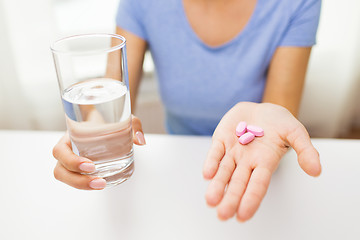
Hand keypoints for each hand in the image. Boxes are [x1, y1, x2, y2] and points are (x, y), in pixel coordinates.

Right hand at [52, 115, 145, 189]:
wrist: (102, 121)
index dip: (71, 161)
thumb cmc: (106, 119)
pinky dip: (86, 184)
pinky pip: (76, 180)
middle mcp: (67, 150)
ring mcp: (70, 161)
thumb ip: (133, 125)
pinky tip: (103, 184)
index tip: (91, 165)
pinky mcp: (77, 169)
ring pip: (66, 178)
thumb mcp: (120, 117)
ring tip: (102, 184)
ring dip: (81, 185)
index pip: (59, 151)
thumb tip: (141, 141)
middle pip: (60, 170)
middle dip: (77, 179)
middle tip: (99, 181)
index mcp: (69, 136)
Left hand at [203, 102, 320, 221]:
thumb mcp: (296, 132)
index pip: (258, 185)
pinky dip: (211, 162)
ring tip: (211, 200)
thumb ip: (306, 150)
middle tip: (223, 215)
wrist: (262, 108)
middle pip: (238, 183)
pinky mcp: (221, 139)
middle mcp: (247, 161)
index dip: (251, 199)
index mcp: (265, 162)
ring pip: (223, 171)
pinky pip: (215, 152)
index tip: (243, 216)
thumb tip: (316, 171)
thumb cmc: (279, 123)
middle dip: (230, 199)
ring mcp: (233, 151)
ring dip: (217, 185)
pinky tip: (207, 173)